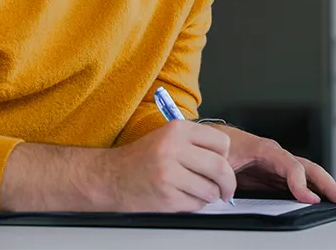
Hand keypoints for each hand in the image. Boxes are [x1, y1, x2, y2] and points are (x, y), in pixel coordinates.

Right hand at [0, 120, 235, 212]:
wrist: (107, 178)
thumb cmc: (139, 159)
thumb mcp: (166, 138)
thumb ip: (195, 144)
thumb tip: (227, 161)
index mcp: (177, 130)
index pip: (221, 143)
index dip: (225, 157)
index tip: (223, 164)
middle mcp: (173, 149)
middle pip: (221, 168)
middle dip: (228, 183)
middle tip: (226, 190)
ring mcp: (169, 174)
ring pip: (210, 189)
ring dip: (209, 196)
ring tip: (196, 192)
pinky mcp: (165, 197)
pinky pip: (196, 204)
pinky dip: (195, 205)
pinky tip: (182, 198)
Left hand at [211, 125, 335, 204]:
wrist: (209, 140)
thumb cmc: (215, 148)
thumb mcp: (220, 161)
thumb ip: (228, 177)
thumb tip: (230, 194)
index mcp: (265, 150)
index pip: (290, 165)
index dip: (301, 183)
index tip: (309, 199)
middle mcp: (276, 156)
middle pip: (308, 169)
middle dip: (327, 184)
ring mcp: (278, 165)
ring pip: (308, 174)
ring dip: (327, 186)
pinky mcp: (275, 174)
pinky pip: (299, 180)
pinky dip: (315, 187)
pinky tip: (326, 194)